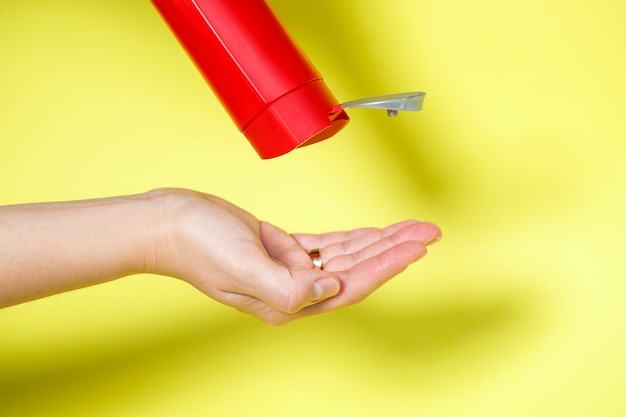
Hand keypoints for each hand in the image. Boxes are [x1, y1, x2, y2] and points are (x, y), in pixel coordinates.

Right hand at [148, 189, 441, 324]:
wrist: (167, 223)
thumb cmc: (197, 244)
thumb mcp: (242, 265)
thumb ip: (289, 287)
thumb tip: (331, 287)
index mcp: (288, 300)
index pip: (351, 284)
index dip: (387, 264)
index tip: (417, 246)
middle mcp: (293, 289)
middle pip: (357, 270)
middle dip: (394, 249)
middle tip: (428, 232)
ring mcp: (288, 269)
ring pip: (346, 255)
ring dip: (379, 240)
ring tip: (410, 228)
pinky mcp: (281, 248)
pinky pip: (326, 244)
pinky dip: (352, 237)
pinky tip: (371, 233)